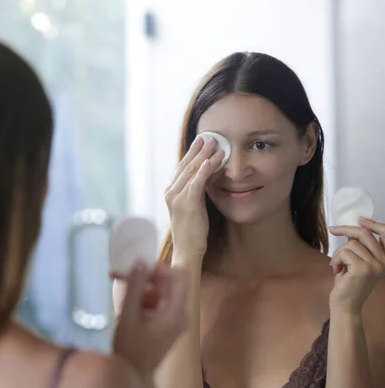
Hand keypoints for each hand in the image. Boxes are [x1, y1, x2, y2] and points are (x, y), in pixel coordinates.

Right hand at [112, 262, 188, 378]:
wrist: (132, 376)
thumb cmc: (130, 349)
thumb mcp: (128, 316)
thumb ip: (134, 287)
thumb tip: (140, 260)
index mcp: (176, 312)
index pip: (180, 277)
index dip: (160, 268)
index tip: (139, 267)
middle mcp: (179, 314)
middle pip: (166, 284)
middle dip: (143, 277)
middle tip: (119, 274)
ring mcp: (173, 320)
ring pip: (158, 292)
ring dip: (138, 288)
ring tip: (118, 288)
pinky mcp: (165, 324)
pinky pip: (155, 303)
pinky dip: (140, 299)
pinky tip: (124, 303)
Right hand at [164, 136, 223, 260]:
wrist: (187, 250)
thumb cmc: (192, 231)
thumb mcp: (192, 206)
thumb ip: (196, 190)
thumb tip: (207, 174)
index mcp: (170, 192)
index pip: (182, 167)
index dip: (192, 153)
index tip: (202, 141)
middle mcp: (170, 192)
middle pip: (185, 165)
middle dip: (199, 150)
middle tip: (210, 137)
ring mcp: (177, 198)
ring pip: (191, 171)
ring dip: (204, 156)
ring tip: (216, 145)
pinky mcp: (186, 204)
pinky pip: (196, 183)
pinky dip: (203, 171)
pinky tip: (211, 161)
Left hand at [328, 217, 384, 314]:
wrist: (345, 305)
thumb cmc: (348, 284)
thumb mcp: (356, 263)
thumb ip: (359, 249)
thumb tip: (351, 230)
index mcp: (384, 259)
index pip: (384, 235)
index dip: (373, 224)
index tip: (359, 219)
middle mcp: (383, 262)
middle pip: (364, 235)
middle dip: (346, 229)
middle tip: (332, 229)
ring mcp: (375, 266)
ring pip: (350, 244)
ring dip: (338, 253)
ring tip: (337, 266)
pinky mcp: (363, 269)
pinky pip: (344, 253)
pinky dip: (336, 260)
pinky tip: (336, 270)